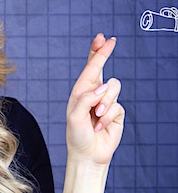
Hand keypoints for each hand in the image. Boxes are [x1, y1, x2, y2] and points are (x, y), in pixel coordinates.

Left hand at [66, 34, 124, 165]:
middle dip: (104, 54)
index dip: (96, 52)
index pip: (89, 68)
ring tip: (95, 116)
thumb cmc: (76, 135)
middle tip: (110, 40)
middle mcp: (93, 93)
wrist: (88, 154)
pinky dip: (108, 116)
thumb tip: (102, 88)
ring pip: (113, 87)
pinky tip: (100, 126)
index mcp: (80, 91)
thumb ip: (86, 99)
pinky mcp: (116, 112)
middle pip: (102, 68)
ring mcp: (106, 102)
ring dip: (104, 102)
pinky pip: (117, 106)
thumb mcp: (74, 116)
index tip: (103, 38)